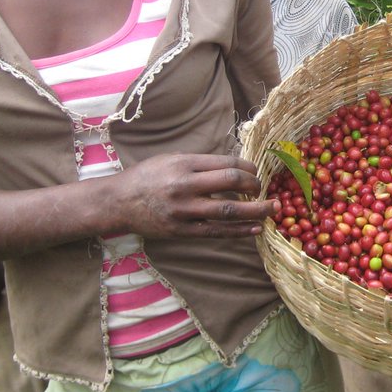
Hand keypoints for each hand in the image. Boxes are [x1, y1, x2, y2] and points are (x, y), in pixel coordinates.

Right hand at [115, 153, 277, 238]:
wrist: (118, 202)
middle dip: (256, 185)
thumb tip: (235, 166)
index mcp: (185, 163)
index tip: (256, 172)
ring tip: (272, 209)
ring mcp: (184, 210)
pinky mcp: (182, 231)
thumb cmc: (148, 177)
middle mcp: (186, 185)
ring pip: (229, 210)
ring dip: (256, 210)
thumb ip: (201, 163)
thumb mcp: (172, 159)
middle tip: (265, 189)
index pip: (228, 163)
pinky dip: (239, 231)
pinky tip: (255, 229)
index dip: (250, 167)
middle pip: (233, 182)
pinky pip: (217, 232)